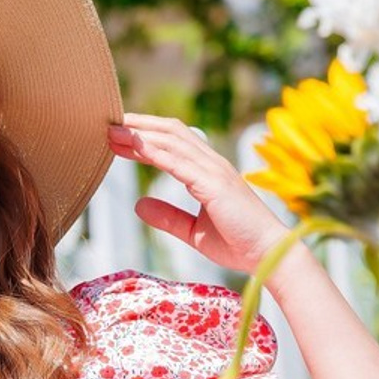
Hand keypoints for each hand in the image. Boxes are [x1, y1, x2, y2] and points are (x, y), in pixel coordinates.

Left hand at [109, 113, 289, 275]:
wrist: (267, 254)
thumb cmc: (238, 243)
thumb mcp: (193, 231)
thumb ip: (168, 217)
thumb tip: (139, 206)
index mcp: (209, 172)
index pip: (174, 143)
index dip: (146, 137)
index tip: (120, 138)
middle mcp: (212, 164)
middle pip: (171, 133)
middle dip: (140, 126)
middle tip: (110, 125)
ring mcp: (214, 171)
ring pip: (172, 142)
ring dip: (141, 134)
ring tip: (114, 132)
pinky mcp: (214, 184)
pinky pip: (179, 163)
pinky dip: (155, 151)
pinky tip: (135, 146)